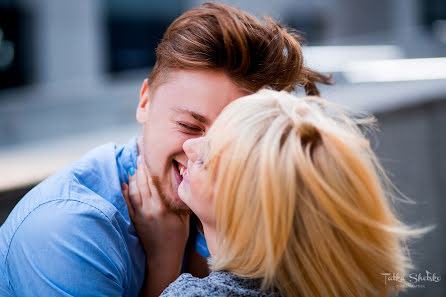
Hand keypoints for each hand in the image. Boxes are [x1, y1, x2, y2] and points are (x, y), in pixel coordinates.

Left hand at [122, 156, 189, 296]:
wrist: (164, 256)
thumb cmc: (178, 237)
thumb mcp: (185, 217)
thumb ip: (182, 200)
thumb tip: (183, 182)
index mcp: (164, 206)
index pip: (156, 182)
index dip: (152, 168)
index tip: (150, 156)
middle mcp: (151, 208)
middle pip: (144, 183)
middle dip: (141, 168)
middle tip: (140, 155)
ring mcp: (141, 214)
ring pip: (134, 191)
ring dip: (133, 177)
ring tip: (133, 166)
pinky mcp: (135, 220)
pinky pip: (128, 203)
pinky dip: (125, 192)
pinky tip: (124, 184)